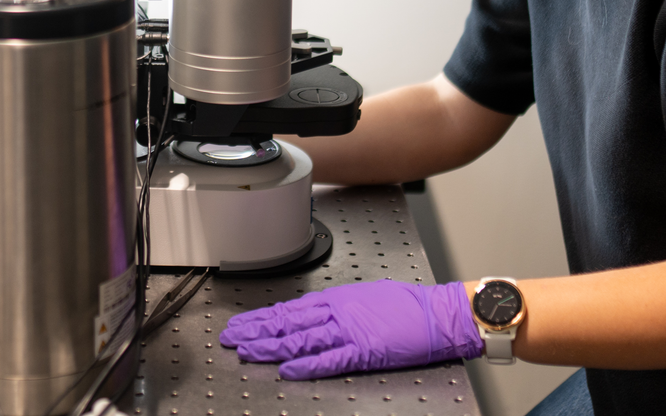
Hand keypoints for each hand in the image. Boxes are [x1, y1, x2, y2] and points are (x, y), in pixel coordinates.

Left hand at [220, 279, 482, 378]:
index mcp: (337, 297)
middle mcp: (337, 311)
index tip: (243, 323)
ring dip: (271, 346)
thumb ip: (340, 306)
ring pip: (301, 338)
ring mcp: (349, 330)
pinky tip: (287, 370)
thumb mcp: (365, 296)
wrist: (435, 313)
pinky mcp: (364, 350)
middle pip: (287, 321)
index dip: (263, 317)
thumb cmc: (405, 305)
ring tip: (247, 352)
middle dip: (256, 330)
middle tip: (231, 337)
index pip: (290, 308)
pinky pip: (329, 359)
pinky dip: (306, 365)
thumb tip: (320, 313)